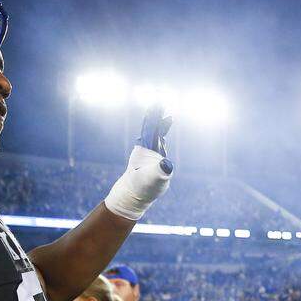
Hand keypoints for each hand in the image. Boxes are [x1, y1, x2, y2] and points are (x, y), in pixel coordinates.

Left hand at [103, 106, 173, 220]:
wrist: (133, 195)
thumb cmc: (143, 188)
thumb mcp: (154, 180)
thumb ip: (161, 171)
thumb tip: (167, 164)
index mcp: (144, 150)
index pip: (150, 129)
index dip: (154, 117)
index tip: (158, 106)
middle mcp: (144, 149)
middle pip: (151, 129)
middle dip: (156, 118)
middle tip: (160, 105)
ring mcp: (147, 154)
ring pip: (154, 136)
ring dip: (159, 126)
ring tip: (167, 118)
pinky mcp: (150, 160)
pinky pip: (156, 145)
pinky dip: (160, 137)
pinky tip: (162, 137)